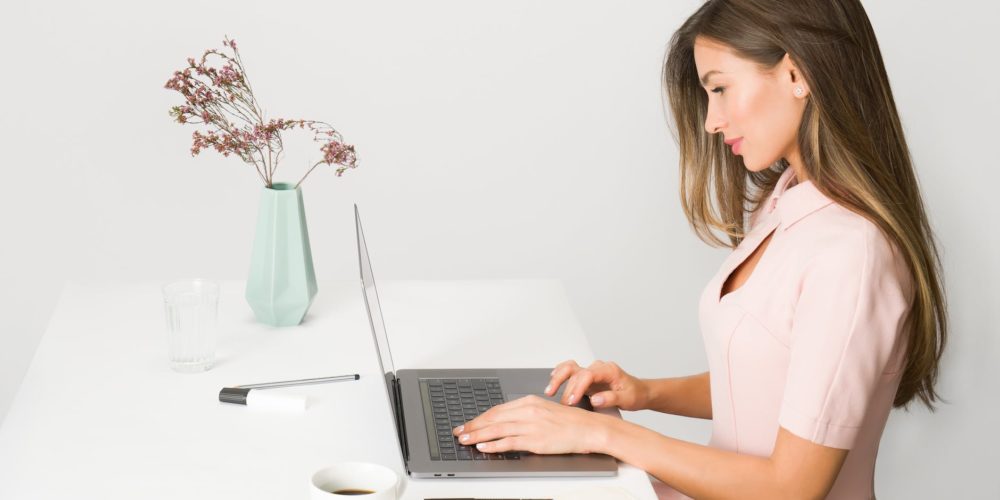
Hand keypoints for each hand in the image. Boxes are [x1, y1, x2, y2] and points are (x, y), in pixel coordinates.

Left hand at [452, 395, 614, 454]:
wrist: (589, 429)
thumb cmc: (570, 422)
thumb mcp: (545, 410)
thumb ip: (526, 414)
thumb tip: (506, 421)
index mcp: (529, 402)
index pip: (497, 409)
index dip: (480, 417)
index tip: (468, 423)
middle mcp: (528, 411)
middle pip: (493, 418)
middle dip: (473, 426)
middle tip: (459, 432)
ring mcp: (531, 426)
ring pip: (497, 430)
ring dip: (478, 435)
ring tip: (465, 440)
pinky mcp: (536, 440)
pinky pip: (509, 442)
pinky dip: (494, 445)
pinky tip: (484, 447)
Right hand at [546, 359, 648, 410]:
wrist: (640, 391)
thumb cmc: (635, 394)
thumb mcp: (627, 399)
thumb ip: (611, 398)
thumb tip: (595, 399)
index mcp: (609, 370)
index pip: (588, 374)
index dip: (578, 387)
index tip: (573, 401)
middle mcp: (598, 368)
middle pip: (576, 371)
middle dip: (567, 388)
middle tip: (563, 404)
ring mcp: (591, 372)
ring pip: (570, 368)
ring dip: (558, 378)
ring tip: (549, 391)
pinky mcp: (586, 378)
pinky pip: (570, 371)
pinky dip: (560, 375)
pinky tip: (552, 381)